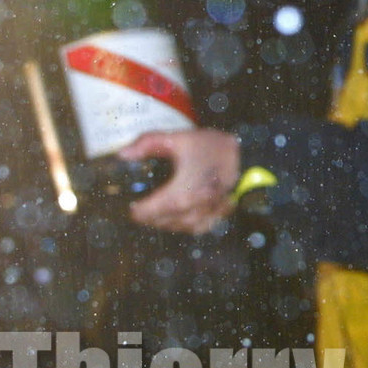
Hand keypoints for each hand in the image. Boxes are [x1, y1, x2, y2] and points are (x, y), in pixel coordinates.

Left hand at [119, 129, 241, 234]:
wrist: (245, 153)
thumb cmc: (209, 146)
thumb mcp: (176, 139)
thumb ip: (146, 144)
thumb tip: (122, 155)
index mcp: (181, 193)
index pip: (149, 212)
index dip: (137, 211)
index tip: (130, 207)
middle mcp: (194, 209)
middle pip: (161, 222)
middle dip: (148, 217)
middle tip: (139, 210)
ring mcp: (207, 215)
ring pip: (178, 227)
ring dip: (164, 223)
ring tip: (155, 214)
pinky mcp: (217, 216)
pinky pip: (196, 228)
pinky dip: (184, 225)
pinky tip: (178, 217)